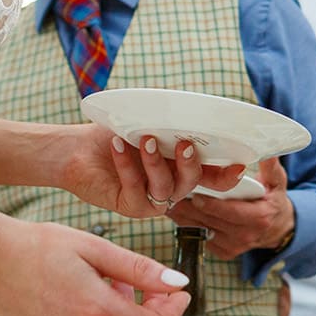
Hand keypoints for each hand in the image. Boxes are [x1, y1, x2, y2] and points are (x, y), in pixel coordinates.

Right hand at [0, 219, 189, 315]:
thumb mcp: (96, 248)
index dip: (173, 312)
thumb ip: (141, 270)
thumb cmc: (41, 247)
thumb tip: (178, 284)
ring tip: (101, 284)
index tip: (178, 293)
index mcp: (95, 310)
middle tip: (135, 282)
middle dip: (149, 313)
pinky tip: (82, 301)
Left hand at [54, 123, 244, 217]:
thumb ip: (170, 121)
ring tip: (145, 139)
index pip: (211, 175)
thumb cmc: (112, 133)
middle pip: (192, 182)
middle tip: (186, 143)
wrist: (76, 149)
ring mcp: (152, 199)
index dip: (227, 174)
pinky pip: (135, 188)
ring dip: (156, 162)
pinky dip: (128, 164)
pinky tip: (118, 145)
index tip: (239, 164)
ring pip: (166, 187)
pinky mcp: (130, 206)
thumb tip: (194, 109)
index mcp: (180, 167)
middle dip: (192, 164)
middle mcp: (170, 185)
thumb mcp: (146, 122)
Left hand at [169, 157, 294, 259]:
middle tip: (171, 192)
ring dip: (183, 217)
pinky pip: (201, 237)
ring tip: (168, 199)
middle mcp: (245, 235)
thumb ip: (271, 167)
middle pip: (211, 221)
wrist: (277, 229)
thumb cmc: (273, 201)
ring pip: (202, 231)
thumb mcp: (277, 182)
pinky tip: (176, 212)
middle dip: (189, 208)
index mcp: (259, 218)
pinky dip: (188, 225)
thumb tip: (268, 153)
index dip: (211, 205)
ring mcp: (233, 246)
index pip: (231, 212)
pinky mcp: (223, 252)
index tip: (195, 194)